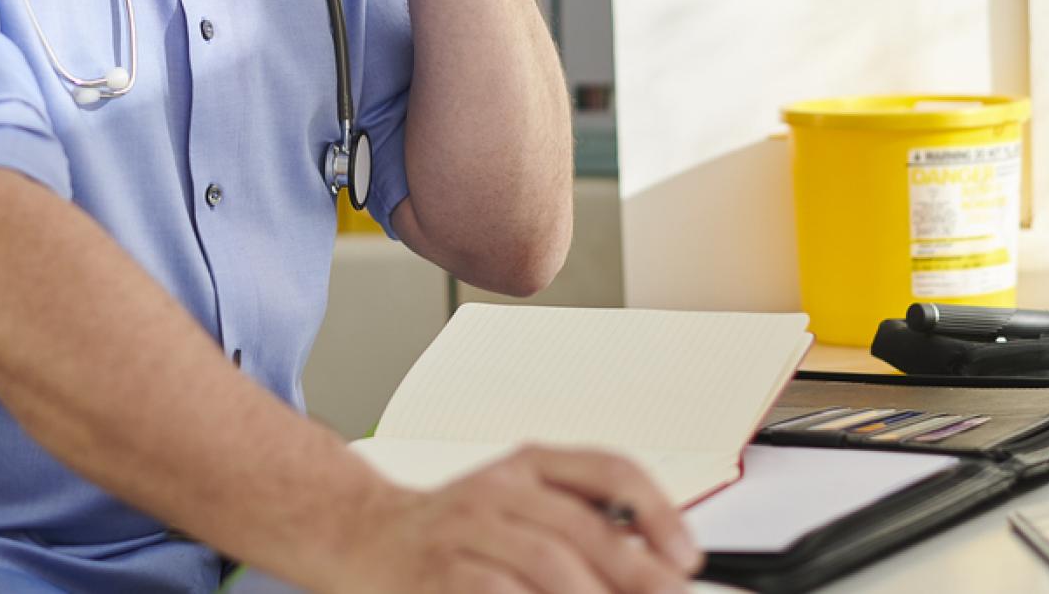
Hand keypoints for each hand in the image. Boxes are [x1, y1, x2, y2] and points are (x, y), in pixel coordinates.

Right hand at [331, 446, 702, 593]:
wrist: (361, 533)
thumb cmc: (452, 531)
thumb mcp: (516, 504)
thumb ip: (577, 520)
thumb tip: (655, 560)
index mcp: (526, 467)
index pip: (605, 468)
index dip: (655, 509)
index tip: (687, 553)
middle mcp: (498, 490)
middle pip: (581, 525)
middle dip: (635, 570)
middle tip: (668, 593)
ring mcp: (465, 531)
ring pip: (546, 562)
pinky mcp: (439, 573)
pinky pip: (497, 591)